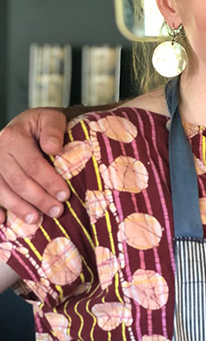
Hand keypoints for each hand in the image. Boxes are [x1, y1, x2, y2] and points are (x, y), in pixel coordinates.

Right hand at [0, 108, 68, 223]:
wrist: (28, 125)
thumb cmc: (43, 125)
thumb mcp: (52, 119)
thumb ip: (53, 130)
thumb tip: (53, 148)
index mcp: (13, 137)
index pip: (33, 165)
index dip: (49, 181)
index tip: (64, 195)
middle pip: (19, 181)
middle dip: (39, 199)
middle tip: (57, 211)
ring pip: (3, 191)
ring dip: (20, 208)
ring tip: (37, 219)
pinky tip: (3, 221)